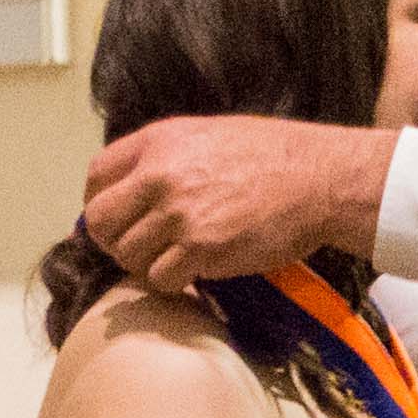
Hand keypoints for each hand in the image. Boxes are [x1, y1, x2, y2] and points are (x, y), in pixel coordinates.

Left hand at [82, 118, 394, 290]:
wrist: (320, 179)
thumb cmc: (274, 157)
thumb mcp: (210, 135)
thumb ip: (168, 157)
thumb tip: (137, 187)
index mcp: (160, 141)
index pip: (98, 175)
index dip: (100, 202)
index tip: (116, 218)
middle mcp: (161, 175)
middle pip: (100, 220)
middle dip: (114, 239)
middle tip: (139, 248)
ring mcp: (179, 214)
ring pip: (127, 255)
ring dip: (146, 264)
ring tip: (174, 260)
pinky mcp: (201, 249)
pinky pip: (160, 278)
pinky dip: (173, 282)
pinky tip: (195, 272)